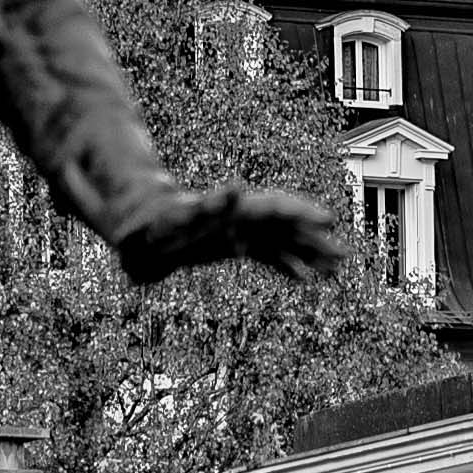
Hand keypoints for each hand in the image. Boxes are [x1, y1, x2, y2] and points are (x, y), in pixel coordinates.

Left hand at [121, 176, 347, 286]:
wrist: (129, 223)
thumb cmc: (137, 231)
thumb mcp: (152, 230)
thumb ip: (183, 220)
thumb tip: (229, 193)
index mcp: (222, 212)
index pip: (269, 209)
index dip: (300, 214)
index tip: (327, 220)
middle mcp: (233, 216)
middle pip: (282, 224)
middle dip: (313, 238)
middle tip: (344, 254)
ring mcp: (234, 229)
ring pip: (280, 239)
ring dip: (307, 253)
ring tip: (336, 268)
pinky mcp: (231, 244)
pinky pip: (266, 254)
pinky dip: (287, 265)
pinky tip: (306, 279)